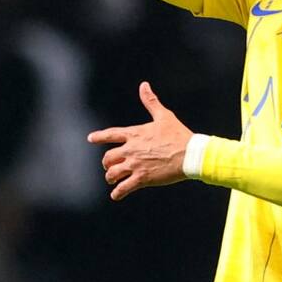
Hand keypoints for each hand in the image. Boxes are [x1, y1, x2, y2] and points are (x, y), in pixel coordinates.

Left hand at [88, 82, 193, 200]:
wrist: (190, 154)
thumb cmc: (178, 135)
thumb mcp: (164, 116)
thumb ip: (151, 102)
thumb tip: (144, 85)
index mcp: (134, 134)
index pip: (110, 134)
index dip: (99, 137)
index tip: (91, 139)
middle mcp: (131, 149)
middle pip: (108, 158)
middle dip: (107, 163)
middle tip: (110, 167)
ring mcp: (135, 165)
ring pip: (112, 173)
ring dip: (110, 177)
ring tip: (113, 181)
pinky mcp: (142, 178)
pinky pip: (123, 188)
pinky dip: (117, 193)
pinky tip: (116, 195)